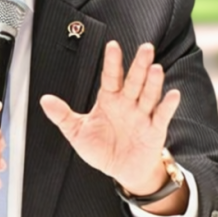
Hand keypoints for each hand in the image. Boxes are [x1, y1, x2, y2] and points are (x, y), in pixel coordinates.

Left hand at [40, 41, 180, 196]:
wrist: (123, 171)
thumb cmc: (102, 149)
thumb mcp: (77, 132)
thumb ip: (62, 116)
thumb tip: (45, 100)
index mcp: (109, 100)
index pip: (111, 77)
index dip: (112, 61)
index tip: (112, 45)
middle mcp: (128, 103)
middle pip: (134, 81)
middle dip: (139, 65)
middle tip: (145, 48)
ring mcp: (143, 115)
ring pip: (149, 95)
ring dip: (153, 82)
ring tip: (156, 68)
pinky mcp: (155, 130)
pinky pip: (161, 116)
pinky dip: (167, 106)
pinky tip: (172, 95)